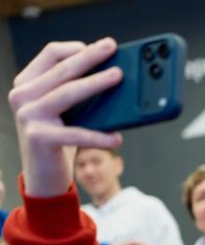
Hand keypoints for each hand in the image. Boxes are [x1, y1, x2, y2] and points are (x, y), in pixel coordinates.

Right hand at [9, 39, 123, 197]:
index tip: (101, 46)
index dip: (76, 48)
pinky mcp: (38, 138)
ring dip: (96, 83)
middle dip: (90, 57)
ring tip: (118, 76)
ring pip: (67, 93)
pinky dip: (99, 136)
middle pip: (62, 69)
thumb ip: (77, 89)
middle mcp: (22, 96)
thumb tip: (114, 72)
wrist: (43, 174)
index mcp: (27, 83)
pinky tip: (116, 138)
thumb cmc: (60, 137)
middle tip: (112, 48)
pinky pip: (76, 134)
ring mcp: (28, 116)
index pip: (51, 54)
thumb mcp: (65, 110)